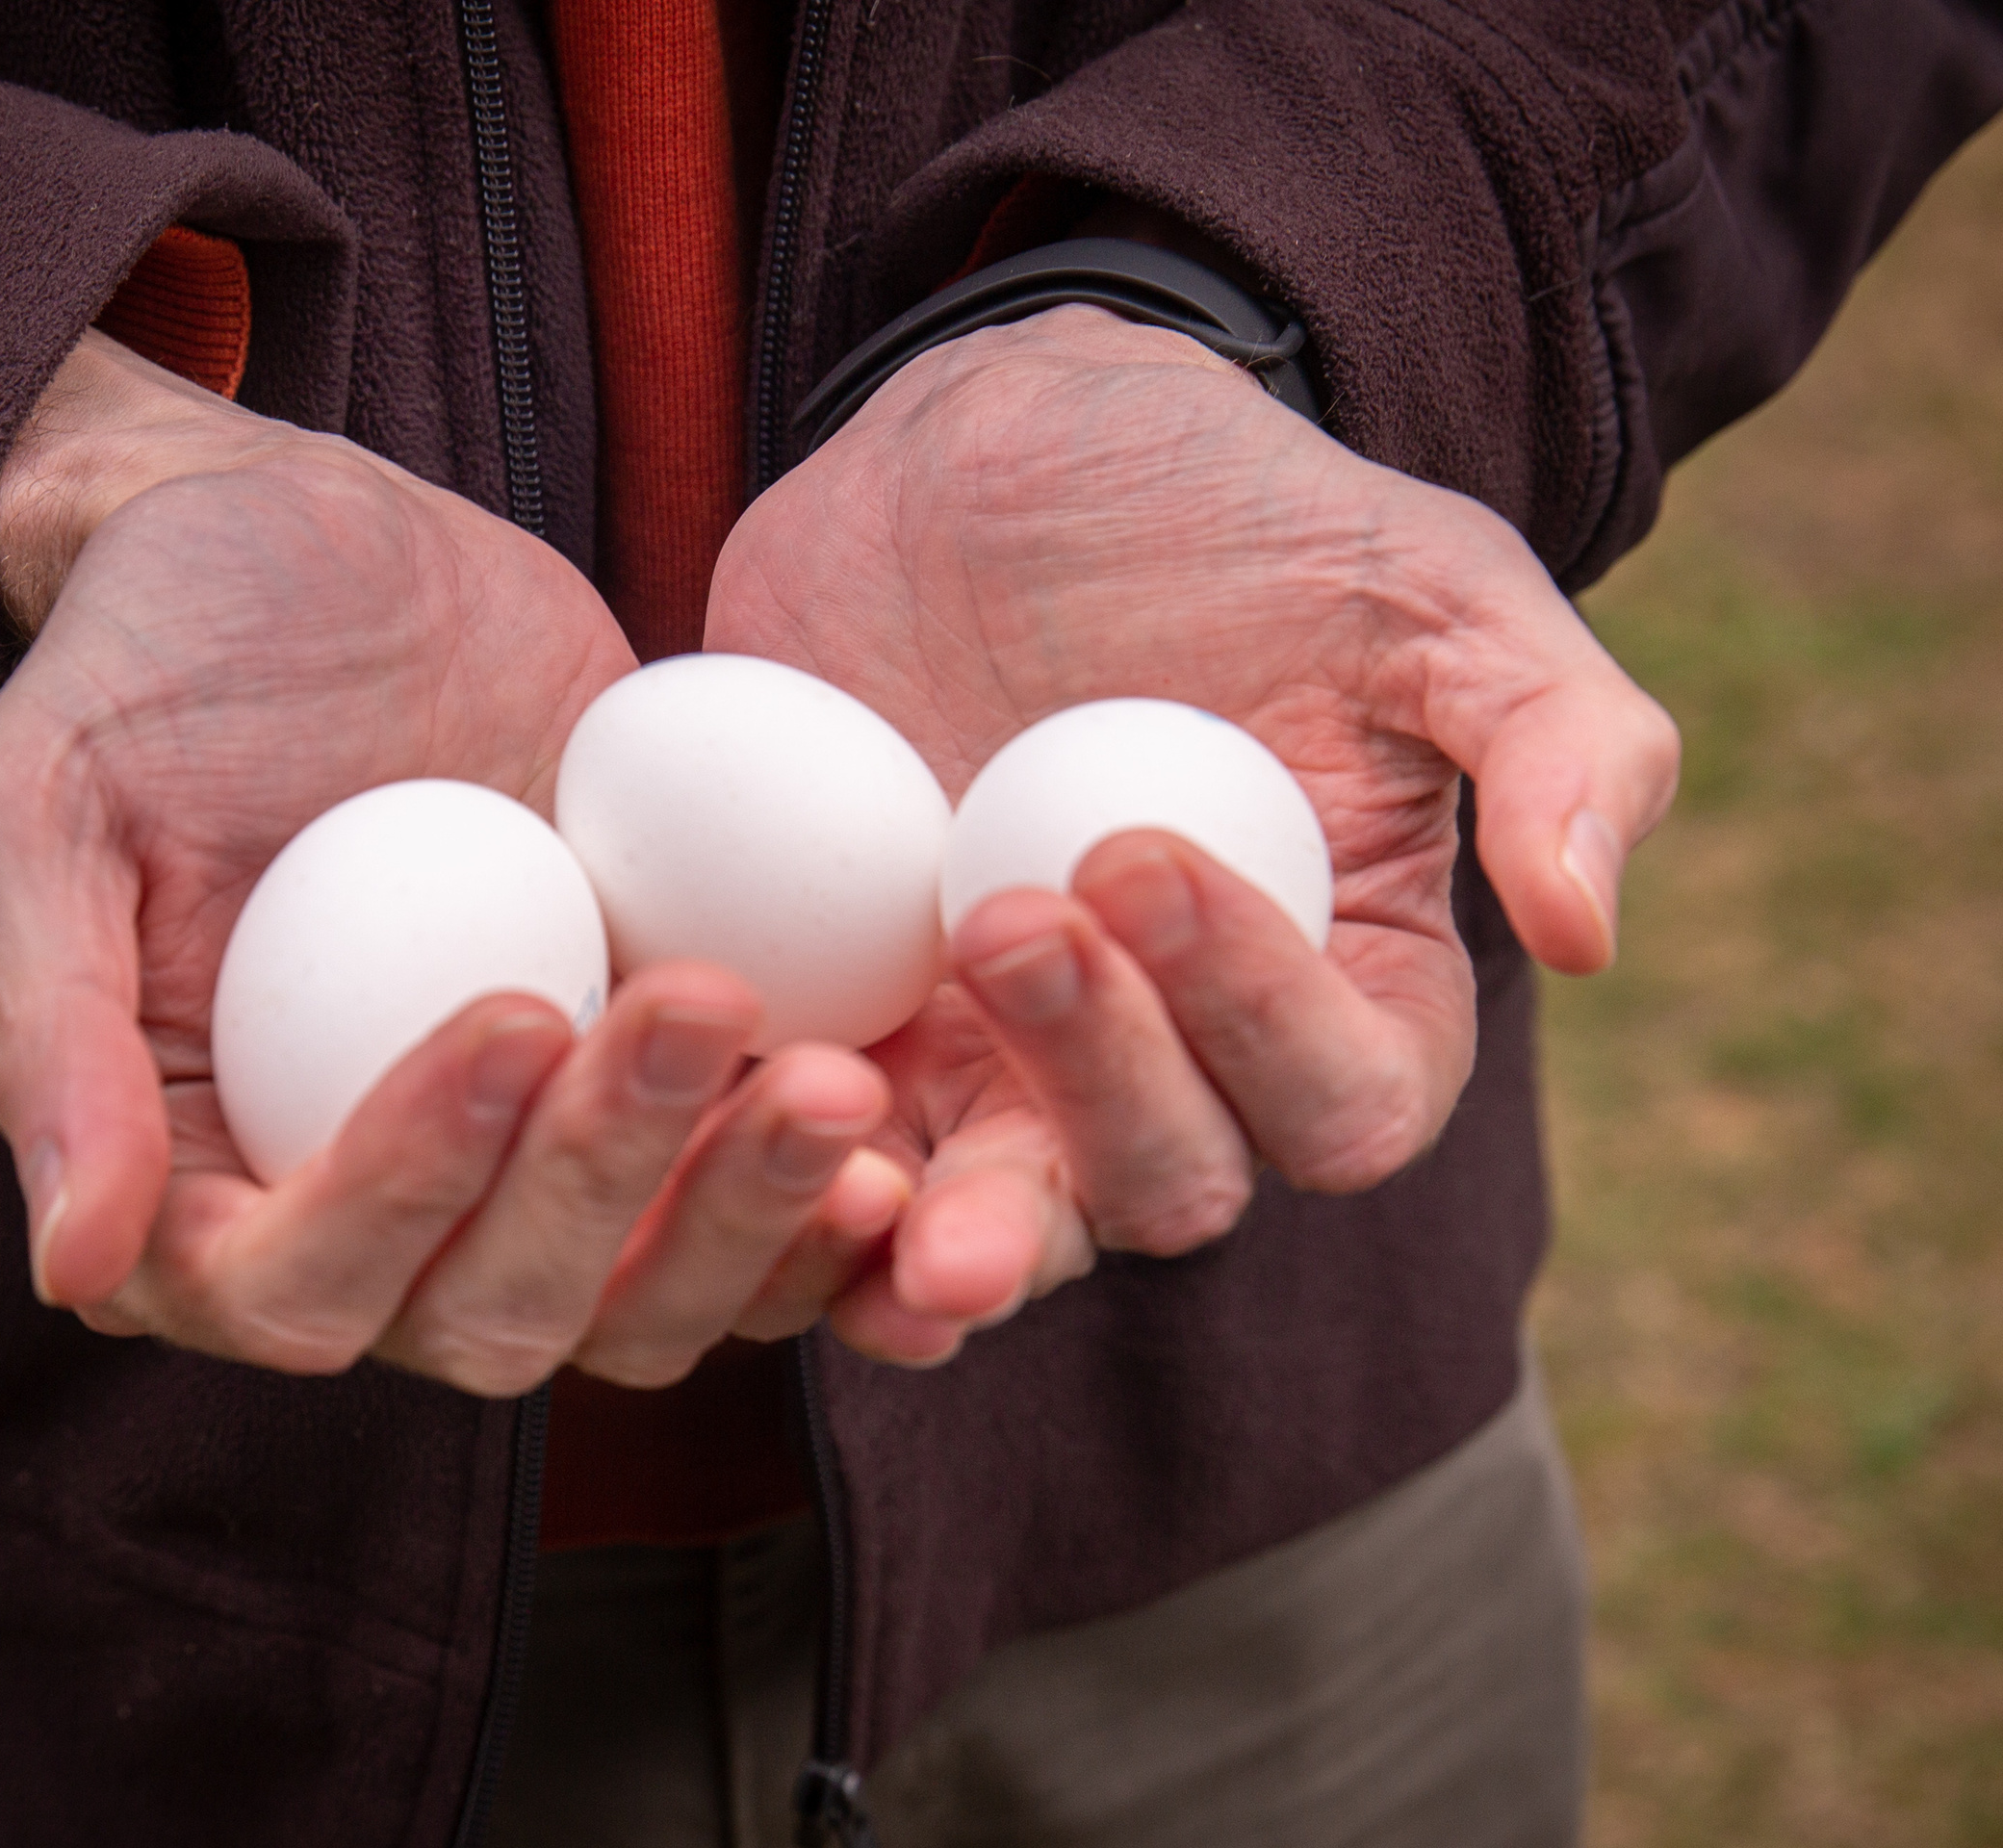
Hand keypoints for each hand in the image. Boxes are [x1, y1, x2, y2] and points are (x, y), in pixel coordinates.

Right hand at [0, 332, 891, 1392]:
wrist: (316, 546)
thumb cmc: (149, 660)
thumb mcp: (41, 799)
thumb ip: (50, 1024)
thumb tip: (73, 1264)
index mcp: (204, 1185)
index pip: (295, 1286)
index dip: (405, 1187)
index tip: (510, 1010)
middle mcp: (375, 1216)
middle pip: (498, 1315)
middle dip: (609, 1187)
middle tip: (705, 1013)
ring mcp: (528, 1170)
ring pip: (644, 1297)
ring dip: (745, 1215)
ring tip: (837, 1080)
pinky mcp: (651, 1101)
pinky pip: (750, 1210)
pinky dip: (828, 1201)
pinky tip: (904, 1118)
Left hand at [706, 305, 1679, 1361]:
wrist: (985, 458)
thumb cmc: (1233, 513)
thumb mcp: (1426, 581)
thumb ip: (1554, 737)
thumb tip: (1588, 934)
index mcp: (1342, 991)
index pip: (1343, 1102)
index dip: (1260, 1019)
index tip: (1149, 850)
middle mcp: (1181, 1064)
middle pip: (1168, 1186)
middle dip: (1097, 1085)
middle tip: (1010, 914)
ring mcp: (1009, 1068)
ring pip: (1006, 1222)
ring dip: (954, 1216)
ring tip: (872, 1139)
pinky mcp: (861, 1038)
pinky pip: (835, 1179)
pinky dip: (798, 1196)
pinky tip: (744, 1134)